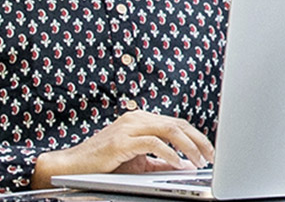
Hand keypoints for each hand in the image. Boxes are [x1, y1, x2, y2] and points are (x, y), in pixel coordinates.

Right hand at [32, 111, 214, 187]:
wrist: (72, 166)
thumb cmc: (103, 164)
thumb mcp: (137, 162)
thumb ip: (159, 161)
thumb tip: (184, 165)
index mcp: (140, 120)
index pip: (176, 123)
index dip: (195, 136)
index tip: (208, 150)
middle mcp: (136, 119)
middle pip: (177, 124)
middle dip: (198, 140)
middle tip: (211, 156)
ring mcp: (129, 127)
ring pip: (169, 130)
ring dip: (189, 146)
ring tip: (199, 160)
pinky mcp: (122, 141)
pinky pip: (153, 144)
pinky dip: (170, 154)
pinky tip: (179, 163)